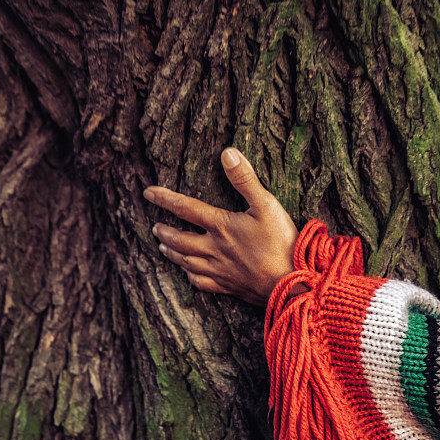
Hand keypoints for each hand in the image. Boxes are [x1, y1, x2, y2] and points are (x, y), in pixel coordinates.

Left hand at [143, 147, 298, 305]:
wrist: (291, 283)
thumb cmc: (281, 242)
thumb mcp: (267, 204)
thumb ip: (245, 179)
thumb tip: (227, 153)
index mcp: (221, 226)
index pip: (185, 208)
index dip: (165, 198)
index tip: (148, 193)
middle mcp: (214, 248)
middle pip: (180, 239)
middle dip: (165, 231)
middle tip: (155, 226)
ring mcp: (220, 270)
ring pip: (186, 262)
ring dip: (172, 252)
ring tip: (163, 246)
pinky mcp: (229, 286)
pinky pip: (202, 283)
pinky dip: (191, 276)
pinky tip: (189, 274)